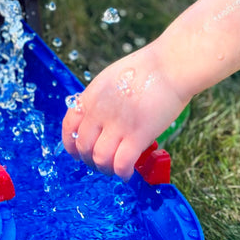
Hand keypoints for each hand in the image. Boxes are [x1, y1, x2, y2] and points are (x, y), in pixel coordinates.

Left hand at [61, 43, 189, 179]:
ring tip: (115, 169)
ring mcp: (117, 124)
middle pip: (83, 147)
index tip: (79, 152)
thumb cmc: (149, 68)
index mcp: (92, 95)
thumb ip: (103, 99)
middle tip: (102, 163)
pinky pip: (121, 164)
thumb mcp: (114, 78)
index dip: (71, 144)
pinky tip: (128, 173)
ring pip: (100, 159)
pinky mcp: (137, 134)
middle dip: (90, 160)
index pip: (69, 126)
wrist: (171, 65)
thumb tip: (102, 121)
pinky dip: (123, 173)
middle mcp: (99, 111)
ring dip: (106, 169)